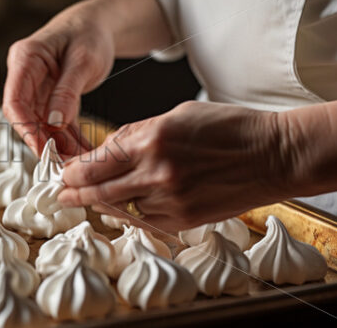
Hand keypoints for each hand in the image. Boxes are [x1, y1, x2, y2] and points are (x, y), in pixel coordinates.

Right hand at [2, 2, 111, 157]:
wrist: (98, 24)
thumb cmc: (90, 32)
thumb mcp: (83, 60)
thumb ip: (68, 91)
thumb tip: (54, 122)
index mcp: (26, 59)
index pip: (14, 101)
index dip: (25, 128)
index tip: (43, 149)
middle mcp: (26, 75)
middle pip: (26, 118)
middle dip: (45, 143)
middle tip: (64, 165)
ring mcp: (36, 88)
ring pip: (42, 125)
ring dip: (60, 146)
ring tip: (79, 163)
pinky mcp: (50, 98)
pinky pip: (56, 123)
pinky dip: (69, 139)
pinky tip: (83, 154)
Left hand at [57, 101, 290, 232]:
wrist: (275, 156)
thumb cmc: (230, 128)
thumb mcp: (177, 115)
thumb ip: (137, 134)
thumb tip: (107, 150)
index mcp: (150, 139)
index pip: (95, 161)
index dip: (73, 169)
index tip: (63, 171)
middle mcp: (155, 172)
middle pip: (97, 189)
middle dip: (74, 192)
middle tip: (60, 194)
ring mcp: (169, 200)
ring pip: (118, 208)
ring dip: (100, 204)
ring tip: (85, 201)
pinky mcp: (183, 220)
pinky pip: (144, 220)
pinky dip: (130, 213)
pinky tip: (122, 208)